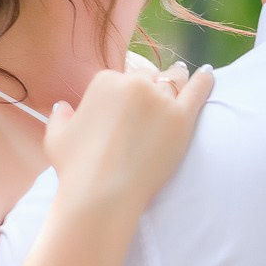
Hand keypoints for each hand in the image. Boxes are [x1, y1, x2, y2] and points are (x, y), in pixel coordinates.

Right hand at [44, 60, 214, 208]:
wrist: (102, 192)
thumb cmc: (76, 167)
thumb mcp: (56, 137)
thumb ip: (59, 117)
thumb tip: (62, 107)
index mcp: (105, 81)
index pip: (122, 77)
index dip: (125, 92)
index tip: (126, 106)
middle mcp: (134, 83)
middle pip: (149, 77)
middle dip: (150, 87)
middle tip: (153, 102)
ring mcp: (160, 100)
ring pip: (173, 81)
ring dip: (176, 80)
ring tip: (182, 79)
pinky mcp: (182, 118)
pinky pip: (198, 91)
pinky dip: (204, 80)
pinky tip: (209, 73)